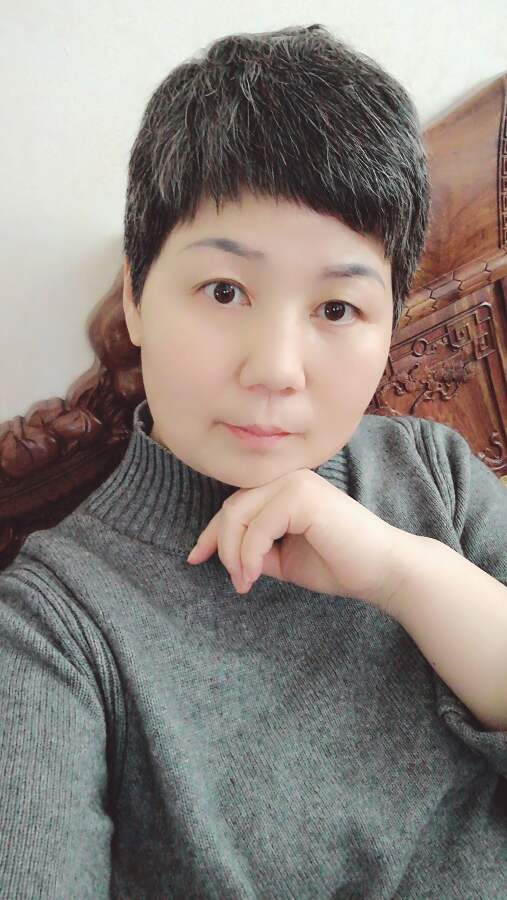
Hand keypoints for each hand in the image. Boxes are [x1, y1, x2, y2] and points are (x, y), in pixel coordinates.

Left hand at [187, 468, 401, 615]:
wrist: (382, 571)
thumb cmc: (339, 565)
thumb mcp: (284, 558)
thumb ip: (256, 549)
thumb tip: (225, 553)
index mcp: (286, 488)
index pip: (236, 504)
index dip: (213, 532)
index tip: (195, 557)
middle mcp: (289, 478)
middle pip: (231, 508)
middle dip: (221, 546)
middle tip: (235, 581)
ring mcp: (296, 483)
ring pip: (238, 515)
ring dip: (233, 554)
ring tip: (244, 582)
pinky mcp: (303, 496)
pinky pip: (257, 526)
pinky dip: (247, 554)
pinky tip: (252, 576)